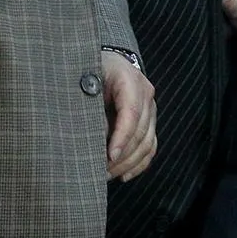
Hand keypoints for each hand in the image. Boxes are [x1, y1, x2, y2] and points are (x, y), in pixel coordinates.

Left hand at [100, 50, 156, 180]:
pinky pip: (150, 146)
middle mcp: (145, 93)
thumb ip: (90, 106)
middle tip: (101, 171)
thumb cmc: (90, 70)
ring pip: (147, 142)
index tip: (109, 156)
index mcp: (129, 79)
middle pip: (140, 131)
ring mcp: (149, 108)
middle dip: (122, 156)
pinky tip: (124, 175)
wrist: (104, 62)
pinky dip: (139, 163)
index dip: (122, 137)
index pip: (131, 113)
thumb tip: (94, 138)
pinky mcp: (149, 121)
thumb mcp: (86, 81)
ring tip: (107, 175)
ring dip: (128, 163)